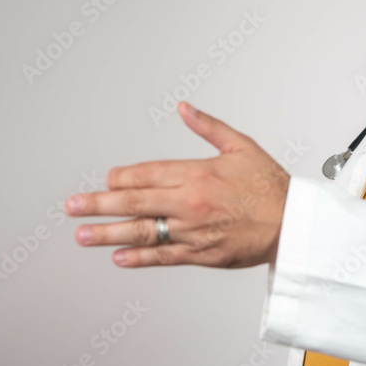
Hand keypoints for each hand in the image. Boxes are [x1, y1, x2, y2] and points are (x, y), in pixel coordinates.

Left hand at [66, 101, 289, 268]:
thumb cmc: (269, 184)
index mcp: (197, 173)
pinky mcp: (201, 254)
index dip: (122, 177)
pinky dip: (139, 257)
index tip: (107, 179)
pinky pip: (163, 256)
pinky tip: (118, 257)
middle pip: (134, 202)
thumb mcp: (241, 145)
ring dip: (108, 234)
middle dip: (98, 204)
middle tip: (72, 206)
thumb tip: (183, 108)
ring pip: (142, 231)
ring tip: (82, 234)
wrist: (293, 224)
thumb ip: (208, 127)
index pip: (147, 173)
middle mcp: (190, 203)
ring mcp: (193, 231)